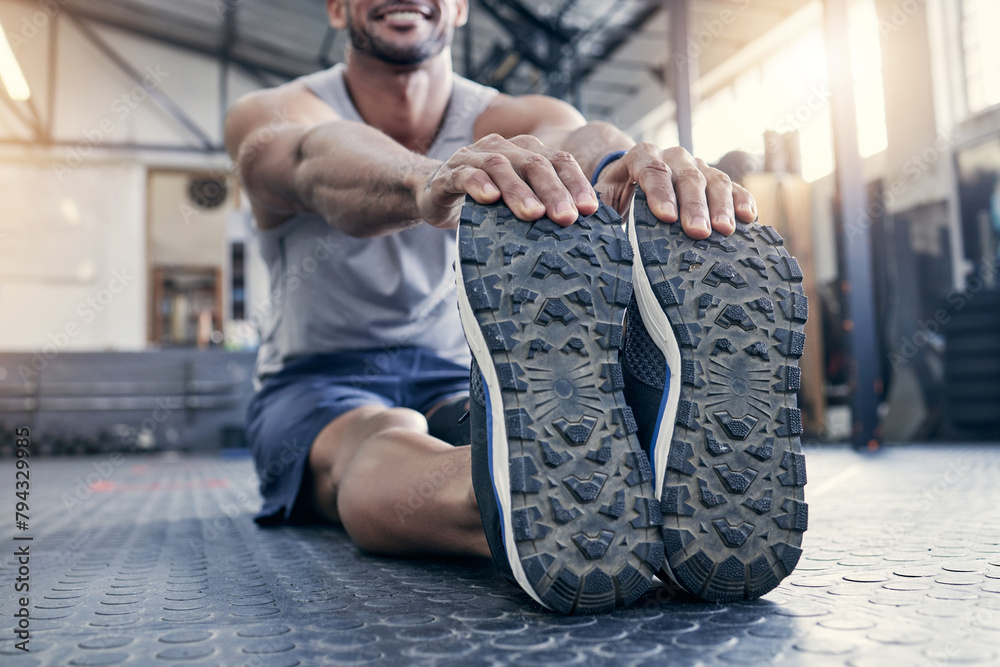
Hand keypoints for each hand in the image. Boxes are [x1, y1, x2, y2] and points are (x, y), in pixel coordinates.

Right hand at [416, 134, 598, 228]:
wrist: (434, 193)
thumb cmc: (485, 203)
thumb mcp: (517, 202)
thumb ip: (544, 206)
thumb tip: (583, 230)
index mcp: (526, 152)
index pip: (559, 161)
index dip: (576, 183)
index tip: (589, 210)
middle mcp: (503, 148)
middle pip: (534, 163)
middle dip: (553, 191)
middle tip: (566, 217)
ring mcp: (474, 157)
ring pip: (501, 166)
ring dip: (519, 190)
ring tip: (533, 214)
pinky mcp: (450, 173)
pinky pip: (465, 174)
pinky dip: (478, 184)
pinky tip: (490, 198)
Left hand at [595, 144, 757, 238]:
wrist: (632, 179)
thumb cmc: (615, 194)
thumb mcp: (602, 197)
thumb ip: (601, 205)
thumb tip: (596, 223)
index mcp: (640, 156)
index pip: (652, 169)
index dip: (660, 192)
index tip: (666, 217)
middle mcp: (672, 156)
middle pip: (686, 176)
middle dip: (693, 205)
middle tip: (698, 232)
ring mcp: (696, 166)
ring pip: (712, 179)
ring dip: (720, 206)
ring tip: (724, 230)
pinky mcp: (713, 179)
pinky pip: (732, 187)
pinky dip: (741, 200)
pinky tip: (748, 217)